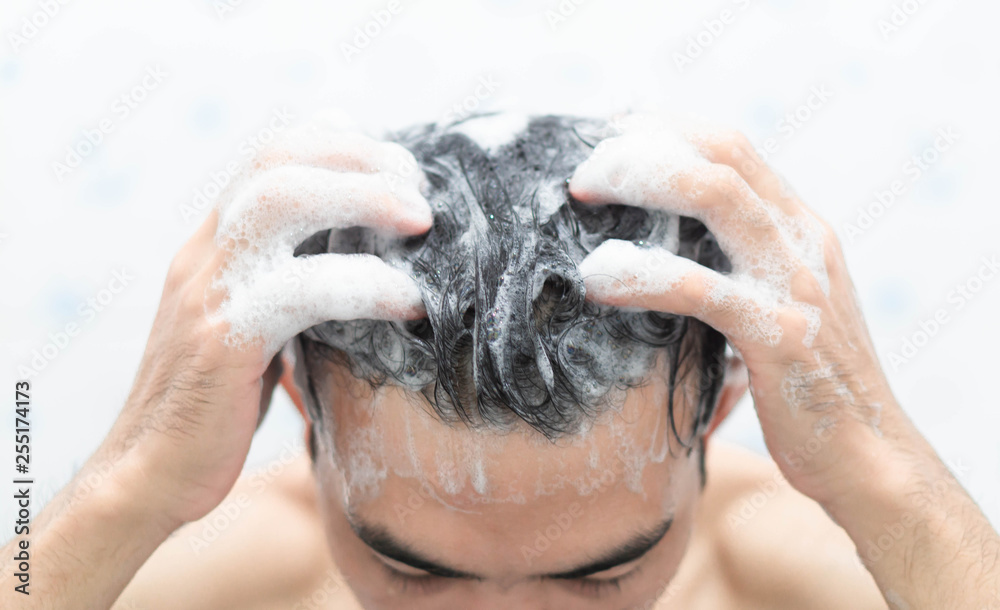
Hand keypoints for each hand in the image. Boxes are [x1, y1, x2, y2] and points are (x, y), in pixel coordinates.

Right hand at [103, 121, 431, 526]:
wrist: (149, 473)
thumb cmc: (219, 402)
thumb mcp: (255, 325)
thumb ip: (292, 283)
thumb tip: (365, 261)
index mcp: (216, 244)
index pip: (269, 155)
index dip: (338, 140)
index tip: (396, 164)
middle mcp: (206, 252)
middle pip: (276, 158)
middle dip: (358, 156)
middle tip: (419, 190)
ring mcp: (208, 290)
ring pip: (279, 200)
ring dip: (364, 198)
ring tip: (421, 223)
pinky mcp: (222, 340)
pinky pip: (300, 290)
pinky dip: (367, 285)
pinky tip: (410, 303)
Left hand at [568, 114, 905, 503]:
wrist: (870, 458)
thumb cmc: (809, 385)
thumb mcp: (782, 306)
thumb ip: (740, 269)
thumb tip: (667, 253)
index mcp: (802, 229)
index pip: (732, 148)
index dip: (666, 130)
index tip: (611, 137)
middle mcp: (804, 241)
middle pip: (719, 154)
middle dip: (642, 147)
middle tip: (583, 169)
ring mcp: (796, 284)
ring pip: (713, 196)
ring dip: (637, 180)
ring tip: (581, 197)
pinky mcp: (779, 336)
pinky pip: (697, 287)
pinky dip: (638, 273)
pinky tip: (596, 280)